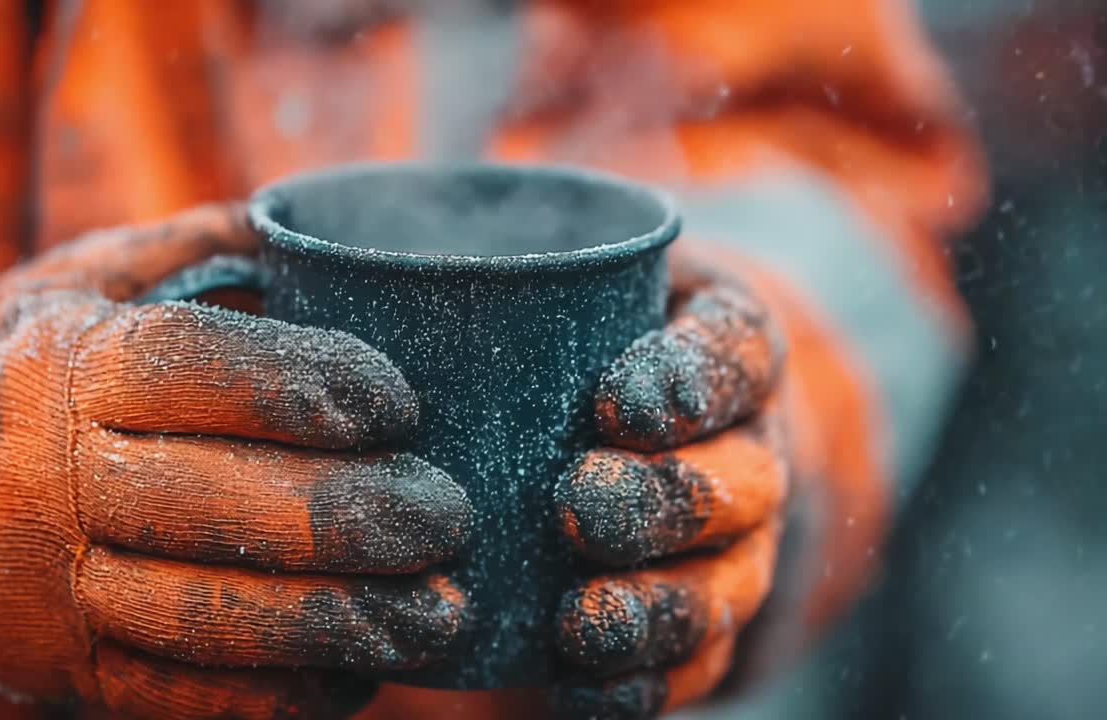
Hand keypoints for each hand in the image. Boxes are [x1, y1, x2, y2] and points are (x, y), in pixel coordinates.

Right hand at [0, 204, 470, 719]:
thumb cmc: (42, 362)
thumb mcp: (100, 278)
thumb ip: (210, 251)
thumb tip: (329, 232)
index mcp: (73, 364)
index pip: (194, 366)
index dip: (308, 383)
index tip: (402, 405)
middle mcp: (53, 476)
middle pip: (215, 502)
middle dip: (351, 517)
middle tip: (447, 518)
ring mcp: (51, 586)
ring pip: (203, 617)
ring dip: (336, 624)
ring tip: (436, 617)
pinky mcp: (63, 669)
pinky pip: (177, 698)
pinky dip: (279, 695)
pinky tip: (359, 676)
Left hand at [551, 249, 788, 718]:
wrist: (671, 435)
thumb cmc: (600, 341)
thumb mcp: (584, 282)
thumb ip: (518, 275)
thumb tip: (355, 266)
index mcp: (729, 352)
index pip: (736, 353)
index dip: (690, 382)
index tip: (617, 403)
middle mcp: (751, 450)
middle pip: (738, 481)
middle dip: (664, 501)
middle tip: (580, 504)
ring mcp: (740, 545)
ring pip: (724, 584)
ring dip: (659, 606)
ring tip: (585, 620)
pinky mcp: (708, 620)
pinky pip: (698, 663)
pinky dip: (646, 684)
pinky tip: (583, 690)